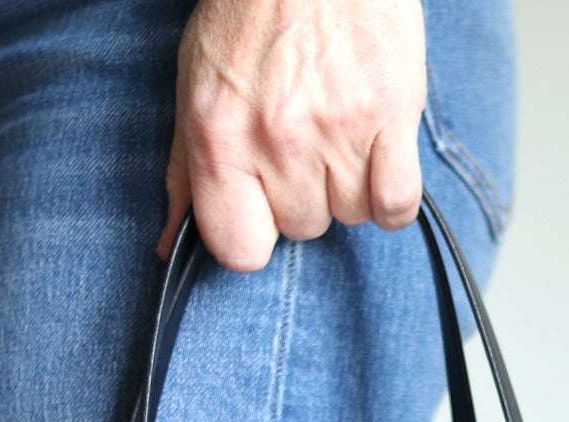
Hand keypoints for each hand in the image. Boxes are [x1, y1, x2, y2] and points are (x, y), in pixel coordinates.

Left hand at [158, 0, 426, 269]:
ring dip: (350, 185)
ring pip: (351, 216)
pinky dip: (391, 195)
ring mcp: (336, 130)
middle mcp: (276, 139)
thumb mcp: (197, 84)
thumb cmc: (250, 13)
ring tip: (339, 127)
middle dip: (305, 194)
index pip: (238, 250)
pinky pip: (396, 205)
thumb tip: (172, 245)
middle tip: (304, 136)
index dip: (253, 235)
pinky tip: (379, 157)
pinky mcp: (390, 116)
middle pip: (303, 228)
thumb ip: (187, 171)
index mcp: (218, 135)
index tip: (261, 207)